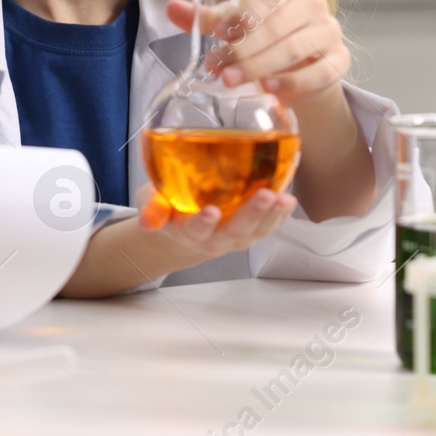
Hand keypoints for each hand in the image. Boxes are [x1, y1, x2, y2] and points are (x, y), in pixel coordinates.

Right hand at [134, 181, 295, 259]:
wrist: (183, 225)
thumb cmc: (169, 206)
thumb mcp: (152, 202)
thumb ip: (152, 208)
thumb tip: (147, 221)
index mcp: (187, 231)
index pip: (195, 230)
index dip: (203, 224)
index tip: (210, 212)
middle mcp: (215, 239)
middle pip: (234, 231)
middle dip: (251, 214)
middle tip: (264, 196)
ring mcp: (236, 237)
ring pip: (256, 230)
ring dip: (272, 216)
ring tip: (283, 198)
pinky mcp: (252, 231)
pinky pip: (269, 226)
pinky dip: (281, 213)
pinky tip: (289, 197)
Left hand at [166, 0, 348, 103]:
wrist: (296, 66)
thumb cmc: (261, 35)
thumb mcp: (233, 23)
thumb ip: (206, 17)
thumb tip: (171, 8)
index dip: (244, 14)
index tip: (219, 34)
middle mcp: (311, 2)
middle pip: (279, 24)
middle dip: (246, 48)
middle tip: (218, 67)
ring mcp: (329, 31)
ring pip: (296, 48)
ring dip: (262, 66)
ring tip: (234, 80)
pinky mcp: (339, 60)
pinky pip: (320, 72)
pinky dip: (294, 82)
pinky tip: (271, 89)